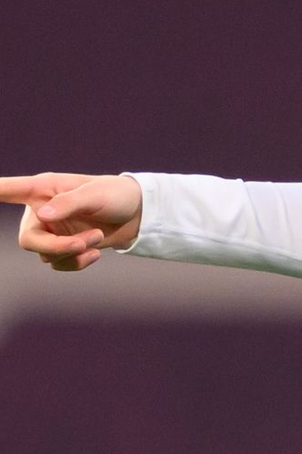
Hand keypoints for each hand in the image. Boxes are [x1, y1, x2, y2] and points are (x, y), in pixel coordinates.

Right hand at [0, 173, 142, 269]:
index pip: (5, 190)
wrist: (137, 213)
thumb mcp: (96, 193)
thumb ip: (69, 203)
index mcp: (42, 189)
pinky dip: (76, 263)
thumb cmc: (116, 194)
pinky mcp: (61, 247)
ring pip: (43, 255)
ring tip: (97, 238)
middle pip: (27, 239)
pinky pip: (58, 264)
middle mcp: (39, 211)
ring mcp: (49, 231)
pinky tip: (95, 254)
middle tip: (85, 243)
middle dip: (56, 247)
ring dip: (72, 253)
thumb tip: (41, 216)